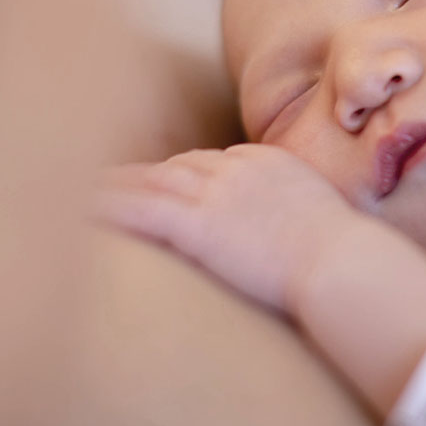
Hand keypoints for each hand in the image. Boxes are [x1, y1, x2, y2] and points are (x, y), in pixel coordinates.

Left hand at [96, 144, 359, 311]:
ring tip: (78, 190)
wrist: (344, 264)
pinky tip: (78, 210)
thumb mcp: (329, 224)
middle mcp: (238, 169)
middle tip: (110, 182)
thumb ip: (304, 222)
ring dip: (114, 185)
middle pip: (178, 164)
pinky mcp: (198, 223)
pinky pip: (140, 208)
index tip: (165, 183)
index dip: (184, 173)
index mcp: (269, 164)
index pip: (215, 161)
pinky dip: (107, 206)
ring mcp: (216, 193)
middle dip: (145, 173)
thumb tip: (307, 243)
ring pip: (151, 180)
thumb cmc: (347, 260)